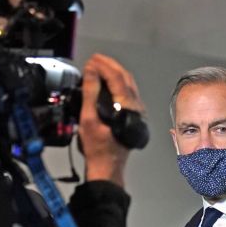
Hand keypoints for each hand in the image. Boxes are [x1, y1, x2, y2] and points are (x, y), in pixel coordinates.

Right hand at [79, 54, 143, 186]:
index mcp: (126, 106)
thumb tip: (91, 72)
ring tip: (99, 66)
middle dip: (109, 65)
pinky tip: (107, 82)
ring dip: (114, 72)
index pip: (117, 77)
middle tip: (94, 59)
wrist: (107, 167)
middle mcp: (136, 107)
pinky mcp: (134, 115)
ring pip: (128, 84)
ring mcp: (137, 111)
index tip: (91, 60)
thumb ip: (90, 92)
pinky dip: (117, 82)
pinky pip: (128, 92)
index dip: (103, 65)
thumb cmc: (98, 148)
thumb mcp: (88, 118)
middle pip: (125, 77)